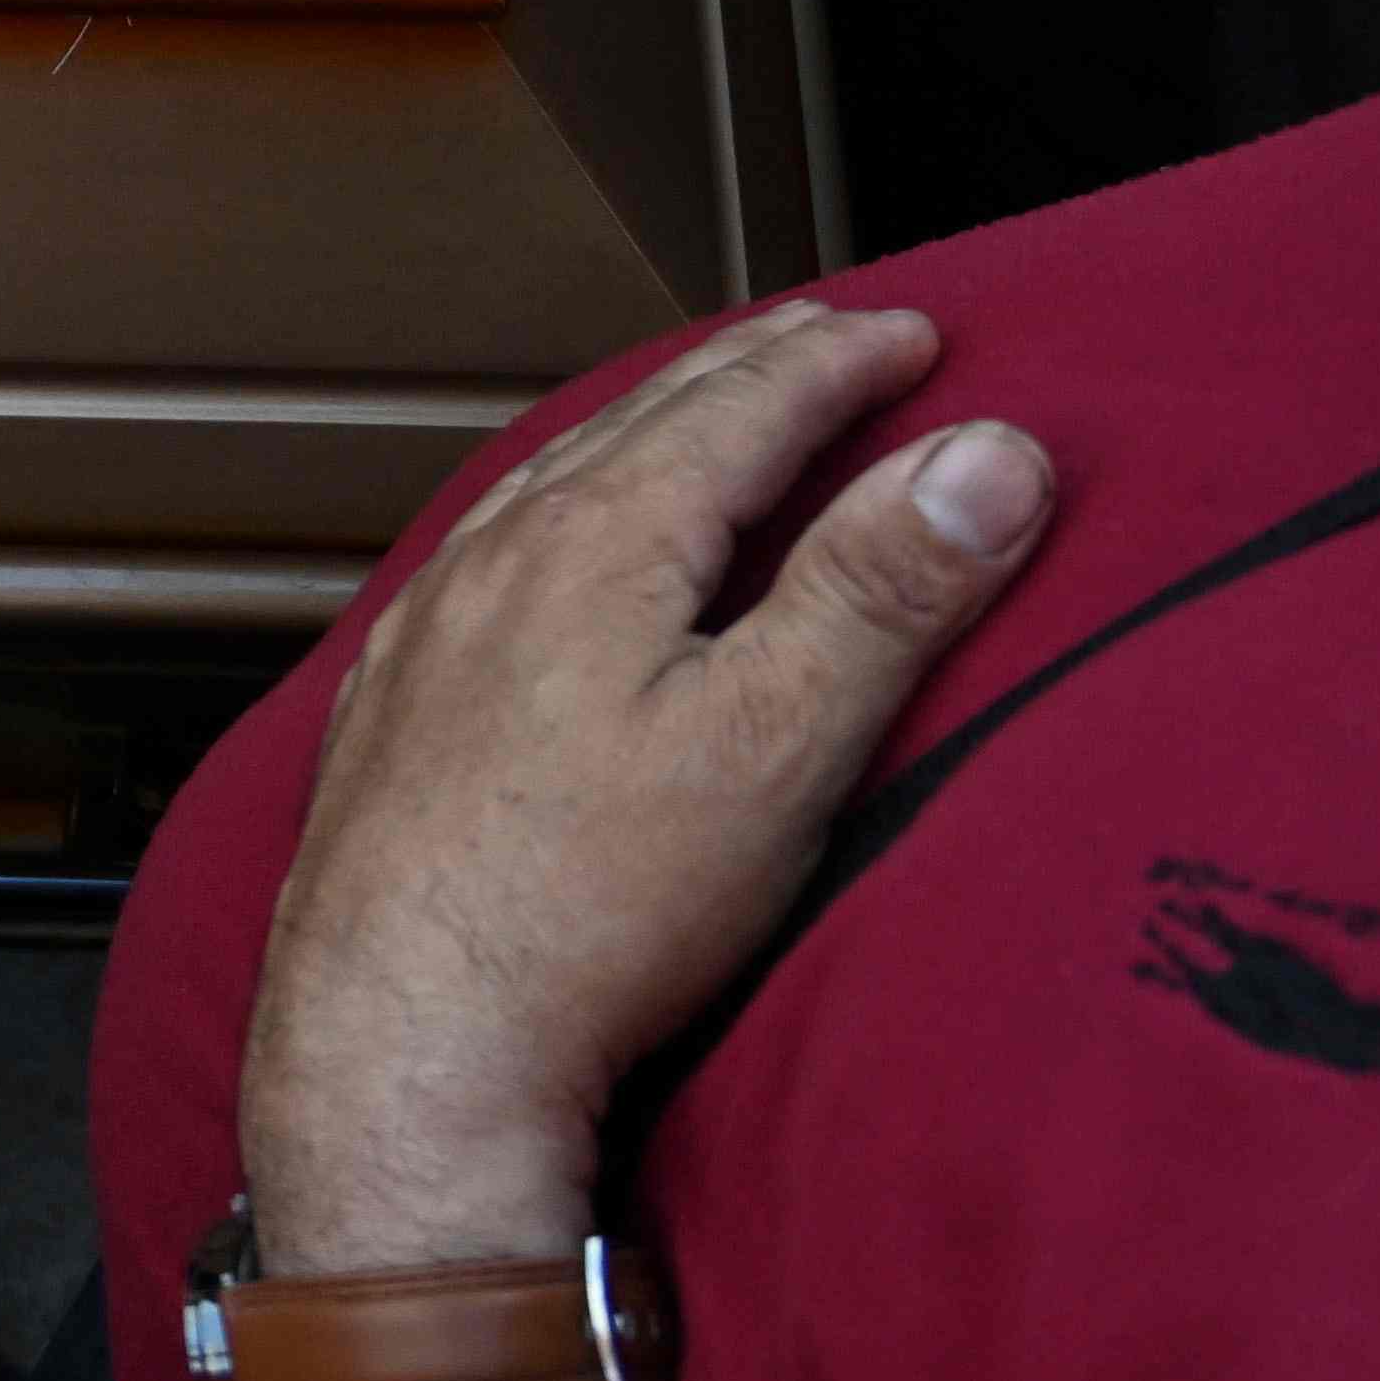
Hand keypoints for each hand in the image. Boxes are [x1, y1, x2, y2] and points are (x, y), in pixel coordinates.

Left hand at [242, 298, 1050, 1257]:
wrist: (402, 1047)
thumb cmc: (595, 905)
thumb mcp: (780, 741)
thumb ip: (882, 591)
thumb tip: (991, 452)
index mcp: (599, 542)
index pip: (743, 411)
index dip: (840, 365)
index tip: (919, 333)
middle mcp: (495, 564)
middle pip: (638, 427)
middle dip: (745, 376)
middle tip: (824, 343)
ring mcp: (426, 638)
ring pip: (548, 486)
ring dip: (641, 437)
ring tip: (698, 419)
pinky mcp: (387, 719)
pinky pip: (482, 565)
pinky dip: (552, 519)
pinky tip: (545, 559)